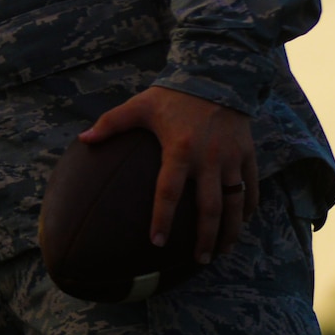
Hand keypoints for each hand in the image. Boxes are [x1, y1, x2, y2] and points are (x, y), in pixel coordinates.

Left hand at [80, 85, 257, 264]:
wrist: (217, 75)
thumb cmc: (173, 94)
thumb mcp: (139, 106)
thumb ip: (111, 123)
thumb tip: (83, 140)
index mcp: (179, 149)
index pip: (168, 192)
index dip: (162, 218)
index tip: (156, 242)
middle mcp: (208, 159)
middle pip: (209, 208)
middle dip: (205, 238)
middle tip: (199, 259)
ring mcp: (231, 158)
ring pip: (235, 203)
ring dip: (230, 231)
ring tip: (222, 251)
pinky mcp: (247, 154)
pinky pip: (251, 187)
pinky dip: (248, 208)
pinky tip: (241, 224)